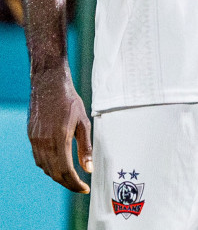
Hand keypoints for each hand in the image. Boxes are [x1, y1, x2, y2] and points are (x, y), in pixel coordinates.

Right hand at [28, 68, 90, 192]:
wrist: (49, 84)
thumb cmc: (70, 101)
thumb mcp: (83, 123)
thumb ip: (85, 148)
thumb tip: (88, 168)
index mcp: (59, 140)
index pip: (66, 171)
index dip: (75, 184)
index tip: (85, 188)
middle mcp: (44, 143)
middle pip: (54, 173)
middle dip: (67, 183)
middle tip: (80, 186)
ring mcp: (35, 141)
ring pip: (45, 168)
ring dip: (58, 176)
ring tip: (72, 177)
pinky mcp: (31, 137)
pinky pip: (38, 159)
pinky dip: (49, 166)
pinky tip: (59, 164)